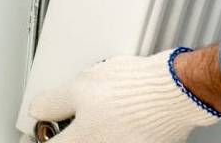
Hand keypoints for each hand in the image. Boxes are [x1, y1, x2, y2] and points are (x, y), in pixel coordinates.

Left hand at [28, 48, 220, 141]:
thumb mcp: (84, 84)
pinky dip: (130, 128)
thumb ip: (55, 101)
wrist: (179, 90)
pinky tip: (136, 111)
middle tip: (83, 114)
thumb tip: (40, 108)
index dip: (47, 133)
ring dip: (107, 129)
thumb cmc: (137, 88)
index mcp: (81, 140)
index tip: (51, 127)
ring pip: (108, 140)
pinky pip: (132, 138)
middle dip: (80, 130)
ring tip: (115, 108)